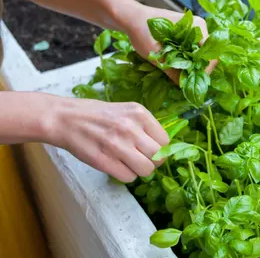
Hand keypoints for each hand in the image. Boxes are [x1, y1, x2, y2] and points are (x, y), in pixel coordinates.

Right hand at [48, 97, 168, 182]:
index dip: (160, 148)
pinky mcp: (104, 161)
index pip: (165, 141)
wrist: (65, 118)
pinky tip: (117, 165)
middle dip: (152, 162)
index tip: (151, 150)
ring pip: (146, 170)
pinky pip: (129, 177)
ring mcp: (117, 145)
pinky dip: (125, 175)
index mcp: (139, 114)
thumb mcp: (126, 111)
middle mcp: (131, 128)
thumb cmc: (97, 115)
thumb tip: (162, 147)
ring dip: (140, 170)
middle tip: (142, 159)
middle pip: (158, 157)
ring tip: (129, 162)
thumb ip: (144, 126)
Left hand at [123, 4, 217, 83]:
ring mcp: (193, 32)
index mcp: (197, 27)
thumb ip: (172, 71)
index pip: (210, 55)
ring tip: (177, 76)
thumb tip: (184, 88)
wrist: (130, 18)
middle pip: (206, 56)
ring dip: (189, 67)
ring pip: (198, 56)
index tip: (190, 81)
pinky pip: (191, 53)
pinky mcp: (186, 36)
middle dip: (196, 71)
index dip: (203, 71)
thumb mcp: (156, 54)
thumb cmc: (141, 30)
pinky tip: (174, 68)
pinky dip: (184, 62)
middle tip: (183, 82)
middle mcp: (199, 28)